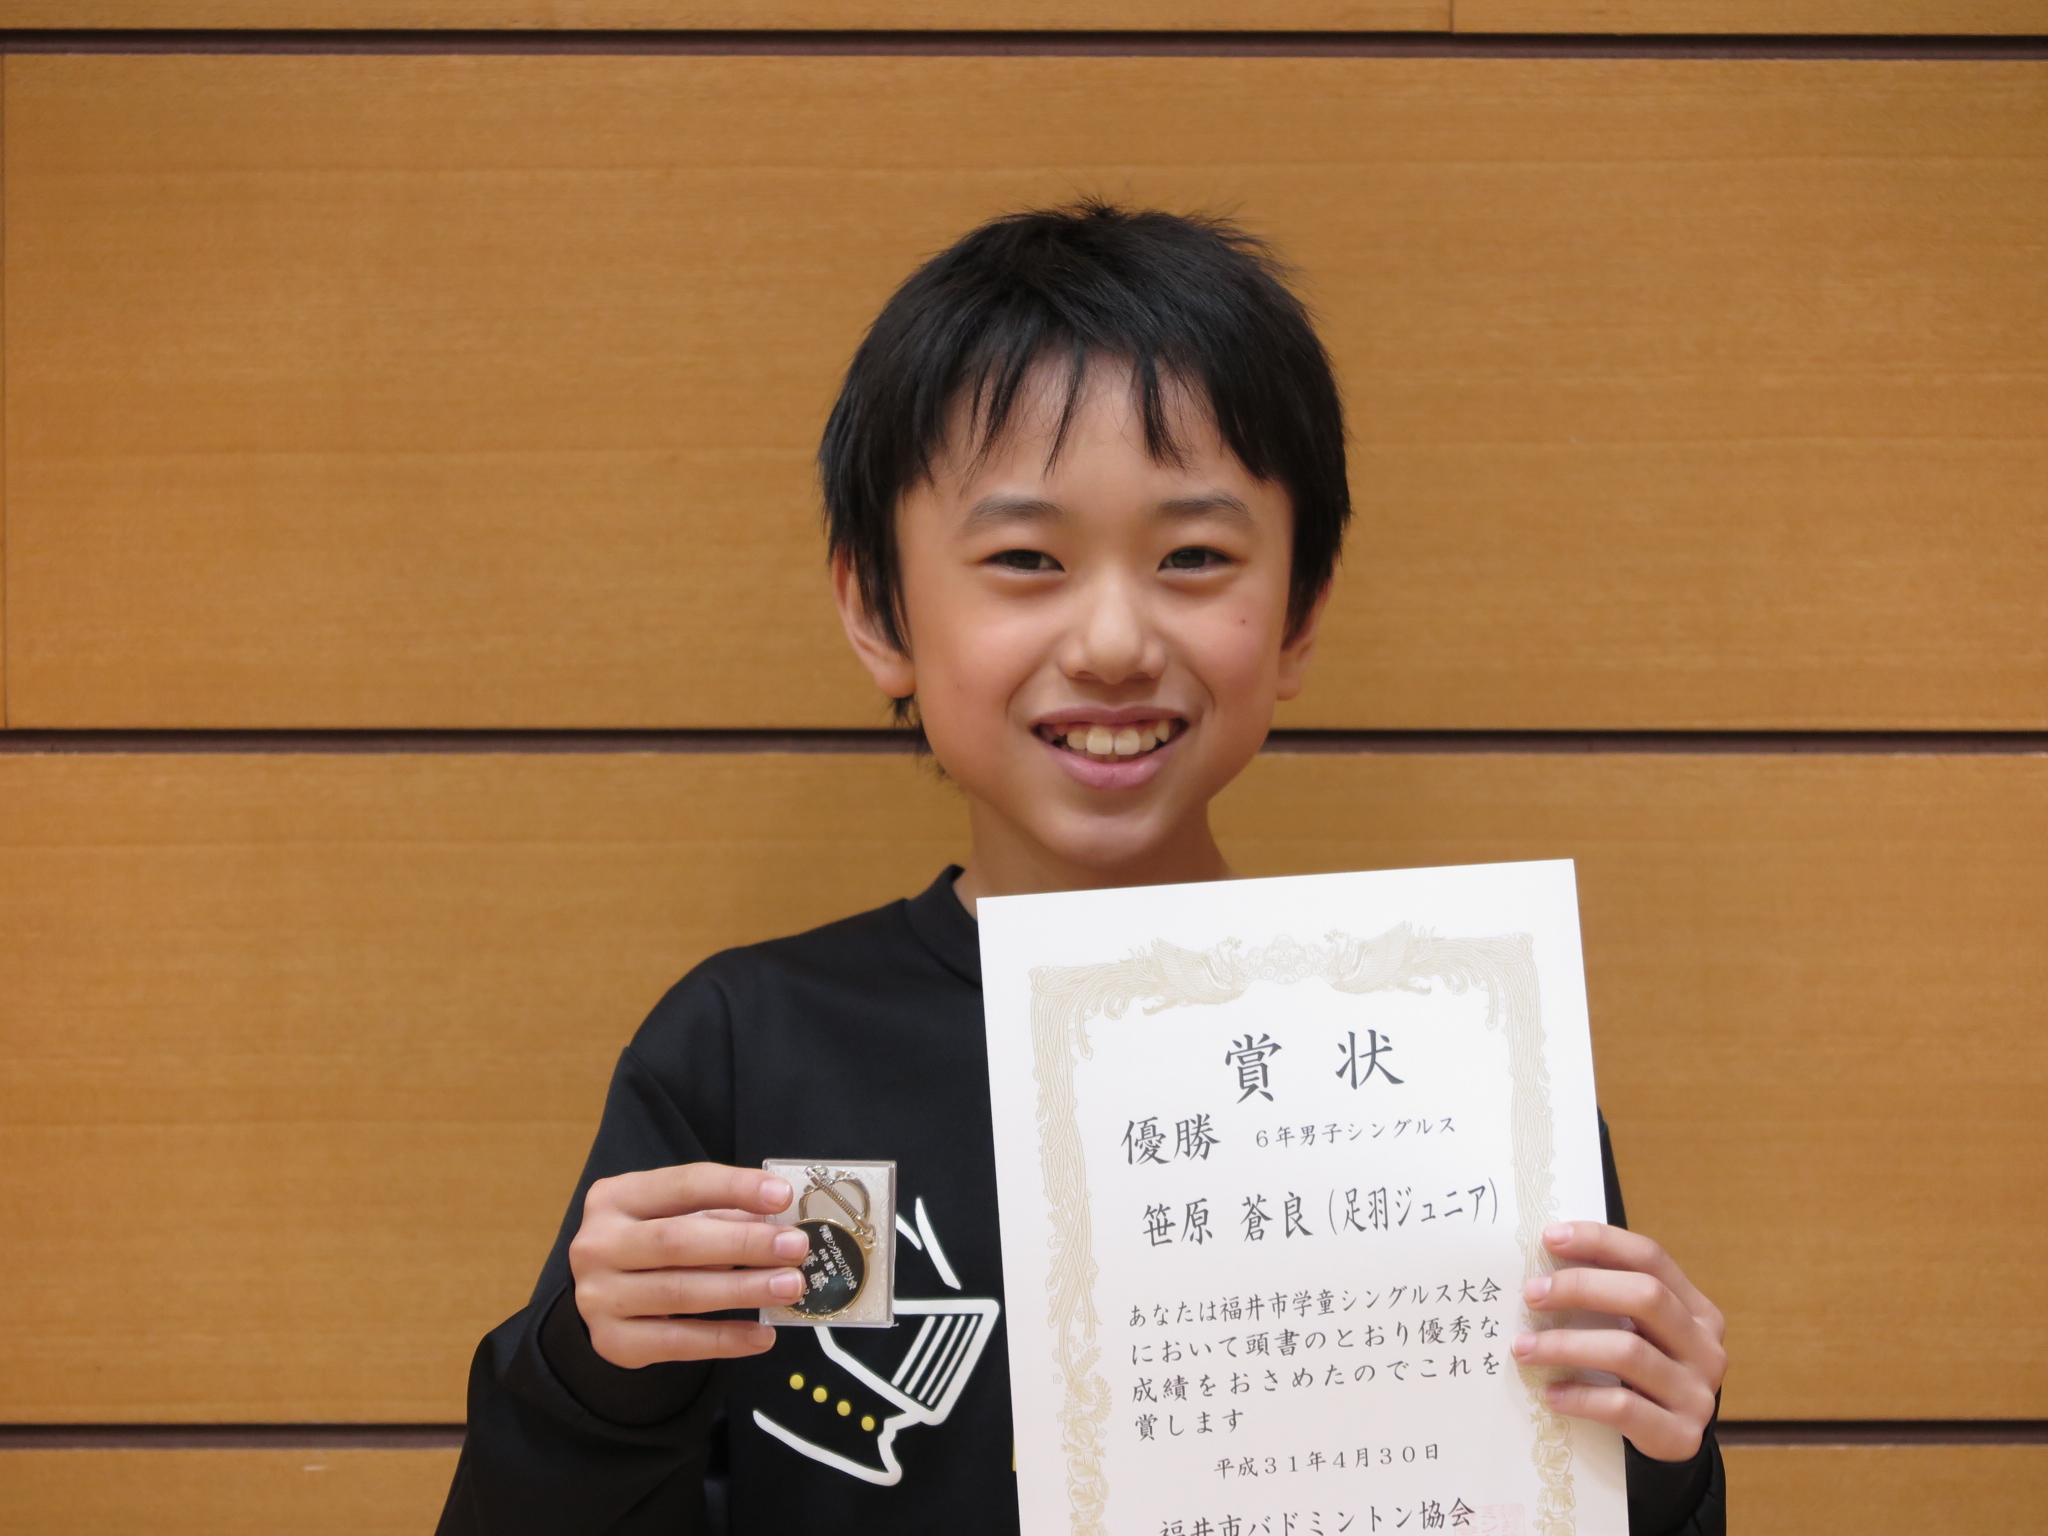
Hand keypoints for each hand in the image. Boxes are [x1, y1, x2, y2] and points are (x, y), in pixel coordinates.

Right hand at [568, 1162, 808, 1367]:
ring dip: (743, 1290)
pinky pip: (677, 1342)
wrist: (600, 1296)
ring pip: (680, 1293)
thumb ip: (719, 1215)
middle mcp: (598, 1244)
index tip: (782, 1196)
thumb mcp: (672, 1216)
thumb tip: (781, 1223)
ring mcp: (599, 1296)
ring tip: (790, 1287)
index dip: (735, 1188)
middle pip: (679, 1241)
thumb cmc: (649, 1246)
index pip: (683, 1185)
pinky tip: (763, 1335)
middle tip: (796, 1247)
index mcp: (616, 1197)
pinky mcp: (612, 1342)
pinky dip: (725, 1339)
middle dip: (745, 1244)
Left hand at [1511, 1222, 1727, 1462]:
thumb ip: (1611, 1300)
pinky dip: (1580, 1396)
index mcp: (1696, 1310)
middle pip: (1646, 1296)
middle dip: (1582, 1287)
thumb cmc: (1642, 1376)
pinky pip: (1622, 1406)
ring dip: (1566, 1346)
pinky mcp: (1680, 1436)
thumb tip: (1542, 1267)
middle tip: (1532, 1293)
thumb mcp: (1639, 1332)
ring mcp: (1697, 1393)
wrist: (1671, 1446)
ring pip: (1628, 1352)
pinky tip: (1551, 1394)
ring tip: (1524, 1348)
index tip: (1549, 1237)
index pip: (1651, 1258)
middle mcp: (1704, 1347)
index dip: (1601, 1241)